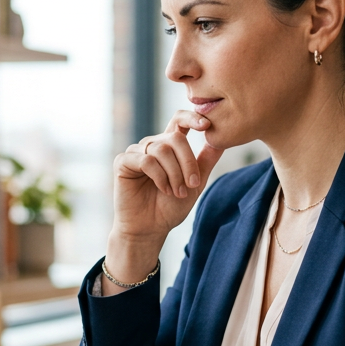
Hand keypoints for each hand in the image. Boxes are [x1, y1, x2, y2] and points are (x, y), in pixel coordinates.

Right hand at [105, 111, 222, 283]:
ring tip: (177, 192)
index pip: (179, 120)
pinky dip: (159, 176)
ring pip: (161, 150)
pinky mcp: (123, 162)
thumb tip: (222, 140)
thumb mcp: (195, 183)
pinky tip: (163, 189)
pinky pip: (146, 160)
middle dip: (188, 162)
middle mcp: (152, 145)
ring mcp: (136, 152)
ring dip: (174, 174)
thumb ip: (206, 161)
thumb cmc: (171, 207)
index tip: (206, 125)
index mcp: (169, 146)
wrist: (150, 228)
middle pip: (175, 138)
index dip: (191, 117)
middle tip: (192, 184)